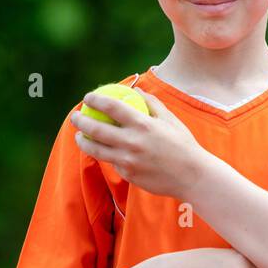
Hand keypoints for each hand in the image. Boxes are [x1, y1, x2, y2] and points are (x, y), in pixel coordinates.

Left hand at [70, 87, 209, 198]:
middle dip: (80, 121)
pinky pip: (112, 162)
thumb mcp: (170, 119)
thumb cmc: (183, 144)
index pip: (111, 107)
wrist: (192, 176)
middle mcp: (132, 142)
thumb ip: (152, 103)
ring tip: (79, 136)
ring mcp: (128, 160)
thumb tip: (136, 90)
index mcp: (143, 124)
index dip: (95, 100)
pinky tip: (105, 151)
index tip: (88, 98)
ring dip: (83, 141)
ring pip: (96, 150)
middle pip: (96, 129)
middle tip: (75, 117)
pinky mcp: (128, 174)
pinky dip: (107, 156)